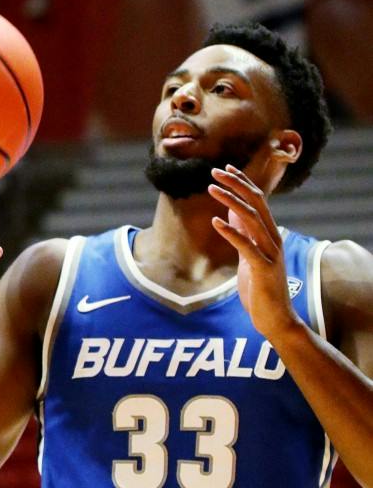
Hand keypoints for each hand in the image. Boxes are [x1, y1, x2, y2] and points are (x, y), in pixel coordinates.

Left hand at [207, 165, 297, 342]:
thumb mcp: (248, 256)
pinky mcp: (264, 269)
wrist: (276, 320)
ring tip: (211, 188)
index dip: (242, 182)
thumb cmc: (260, 288)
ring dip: (231, 201)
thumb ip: (243, 234)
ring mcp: (271, 253)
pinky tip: (215, 222)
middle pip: (257, 203)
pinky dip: (231, 232)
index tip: (225, 168)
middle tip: (214, 171)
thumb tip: (230, 211)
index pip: (259, 200)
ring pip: (253, 219)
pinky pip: (247, 246)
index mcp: (270, 234)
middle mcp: (274, 239)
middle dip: (236, 184)